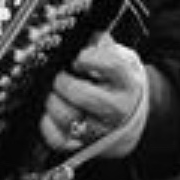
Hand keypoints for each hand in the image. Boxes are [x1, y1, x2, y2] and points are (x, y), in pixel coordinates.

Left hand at [39, 30, 148, 158]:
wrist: (133, 114)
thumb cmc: (118, 80)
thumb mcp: (118, 55)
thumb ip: (98, 42)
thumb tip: (76, 34)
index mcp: (126, 82)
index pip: (110, 65)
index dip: (87, 57)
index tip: (78, 56)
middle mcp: (117, 109)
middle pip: (84, 95)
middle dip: (63, 81)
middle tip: (57, 75)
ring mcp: (102, 131)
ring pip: (69, 119)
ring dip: (52, 101)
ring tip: (51, 92)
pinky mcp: (85, 145)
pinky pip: (59, 139)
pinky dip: (47, 124)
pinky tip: (48, 112)